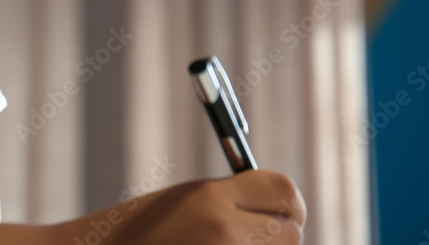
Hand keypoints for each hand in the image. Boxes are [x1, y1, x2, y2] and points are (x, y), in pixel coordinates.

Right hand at [54, 170, 305, 244]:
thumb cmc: (136, 232)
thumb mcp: (183, 201)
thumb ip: (231, 200)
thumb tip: (283, 211)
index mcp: (210, 199)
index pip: (285, 192)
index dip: (287, 203)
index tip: (277, 210)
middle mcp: (223, 232)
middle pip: (292, 233)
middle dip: (278, 236)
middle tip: (249, 236)